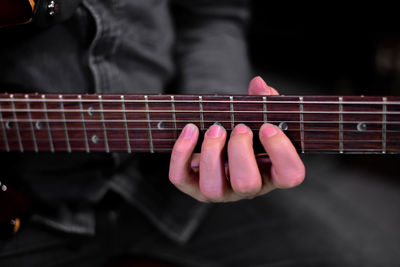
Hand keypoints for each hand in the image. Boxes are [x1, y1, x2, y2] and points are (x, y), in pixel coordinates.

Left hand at [169, 77, 304, 201]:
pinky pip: (181, 178)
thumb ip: (263, 101)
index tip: (268, 126)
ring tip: (215, 128)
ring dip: (212, 153)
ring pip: (213, 188)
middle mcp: (246, 188)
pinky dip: (182, 152)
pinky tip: (190, 129)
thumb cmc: (242, 132)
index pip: (290, 174)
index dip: (282, 151)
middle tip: (239, 127)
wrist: (215, 146)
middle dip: (240, 151)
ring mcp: (219, 191)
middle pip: (247, 184)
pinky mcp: (191, 186)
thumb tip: (259, 84)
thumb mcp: (256, 117)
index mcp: (271, 171)